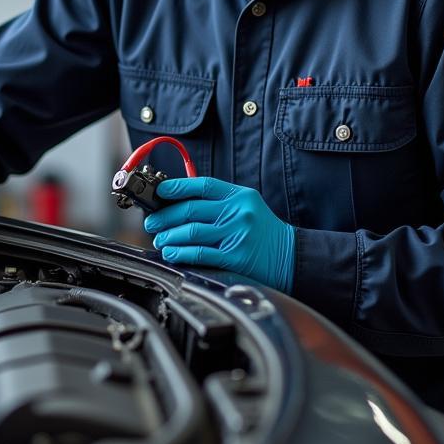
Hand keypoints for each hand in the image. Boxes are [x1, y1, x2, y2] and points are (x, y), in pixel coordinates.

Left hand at [144, 177, 294, 291]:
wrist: (291, 257)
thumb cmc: (264, 232)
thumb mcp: (247, 207)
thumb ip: (219, 203)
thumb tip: (180, 203)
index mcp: (240, 196)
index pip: (202, 185)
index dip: (177, 187)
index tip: (160, 191)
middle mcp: (238, 212)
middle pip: (191, 209)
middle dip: (165, 216)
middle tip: (152, 222)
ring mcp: (236, 234)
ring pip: (191, 232)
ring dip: (169, 236)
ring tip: (160, 240)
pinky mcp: (235, 257)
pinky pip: (200, 253)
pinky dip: (181, 253)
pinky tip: (172, 253)